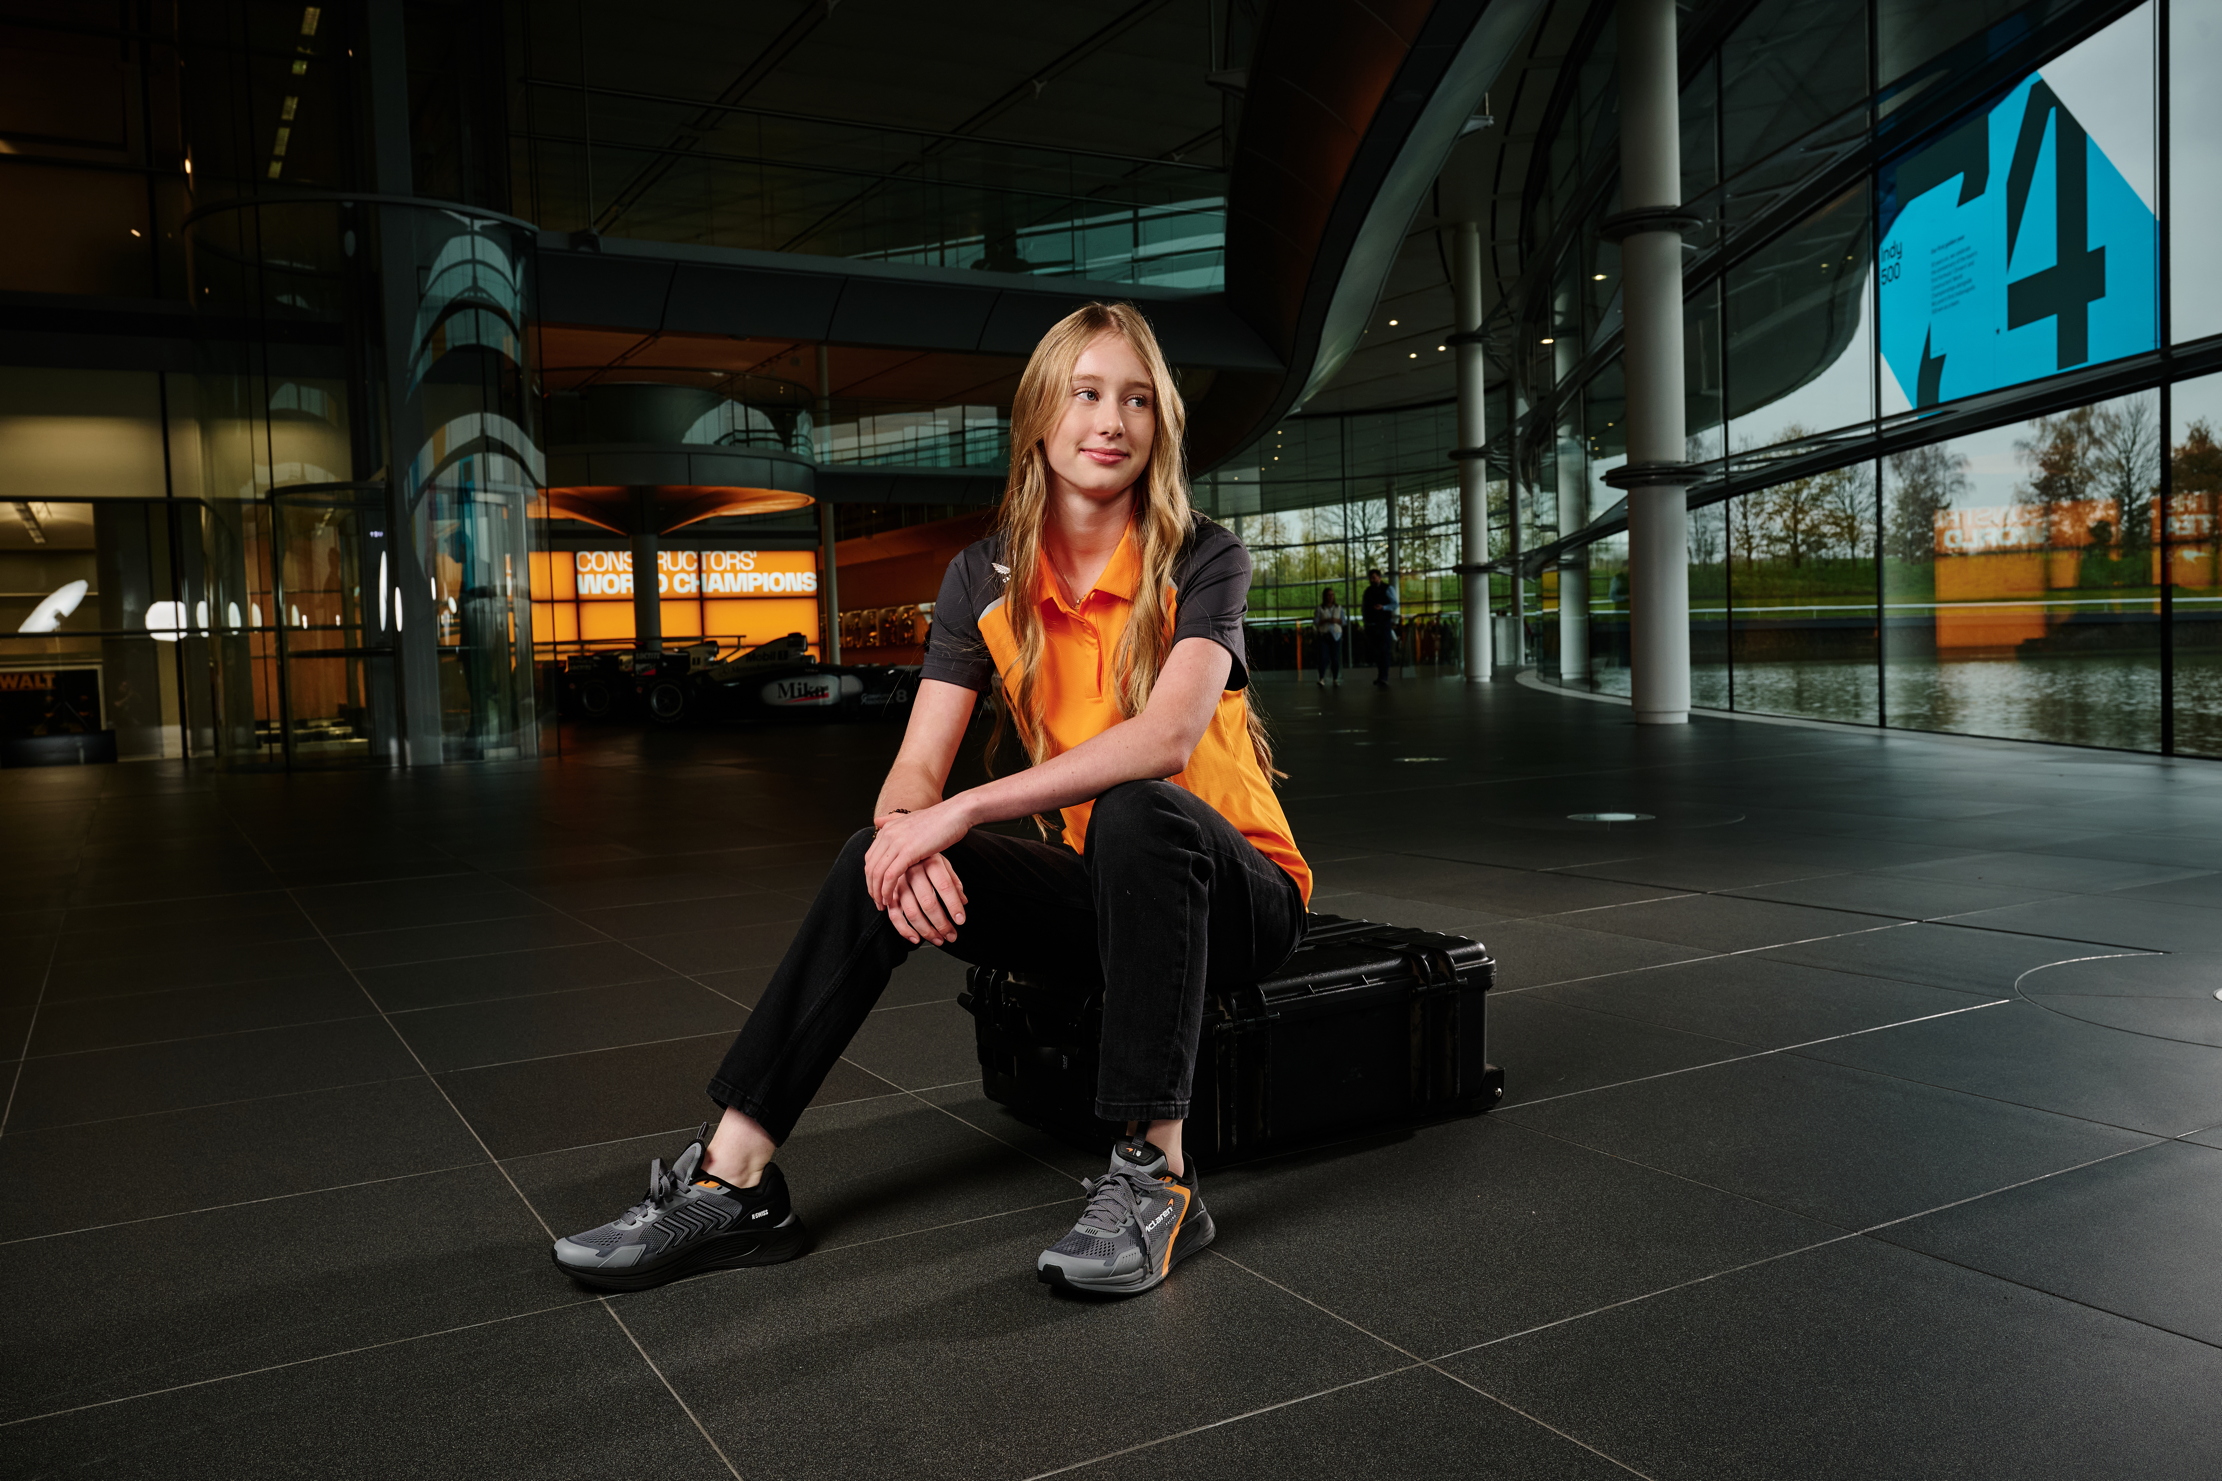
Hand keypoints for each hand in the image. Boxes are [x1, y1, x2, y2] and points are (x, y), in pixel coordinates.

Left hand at [865, 802, 971, 943]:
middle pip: (870, 867)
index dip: (871, 878)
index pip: (870, 858)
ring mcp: (896, 842)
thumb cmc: (940, 820)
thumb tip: (877, 821)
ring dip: (878, 893)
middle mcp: (888, 834)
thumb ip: (893, 821)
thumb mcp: (912, 819)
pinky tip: (892, 901)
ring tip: (884, 906)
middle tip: (878, 903)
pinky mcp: (908, 852)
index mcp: (888, 829)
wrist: (956, 814)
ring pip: (878, 874)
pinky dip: (888, 891)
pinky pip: (890, 876)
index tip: (877, 891)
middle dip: (872, 888)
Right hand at [880, 855, 966, 944]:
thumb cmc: (925, 856)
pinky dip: (904, 930)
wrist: (901, 842)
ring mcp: (898, 882)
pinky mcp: (888, 892)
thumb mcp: (943, 862)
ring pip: (912, 912)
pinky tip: (916, 939)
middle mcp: (913, 871)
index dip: (954, 905)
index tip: (960, 920)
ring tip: (938, 940)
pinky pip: (894, 915)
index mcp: (930, 861)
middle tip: (951, 936)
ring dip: (926, 931)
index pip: (945, 886)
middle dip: (942, 924)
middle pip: (929, 903)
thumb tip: (964, 902)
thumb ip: (953, 881)